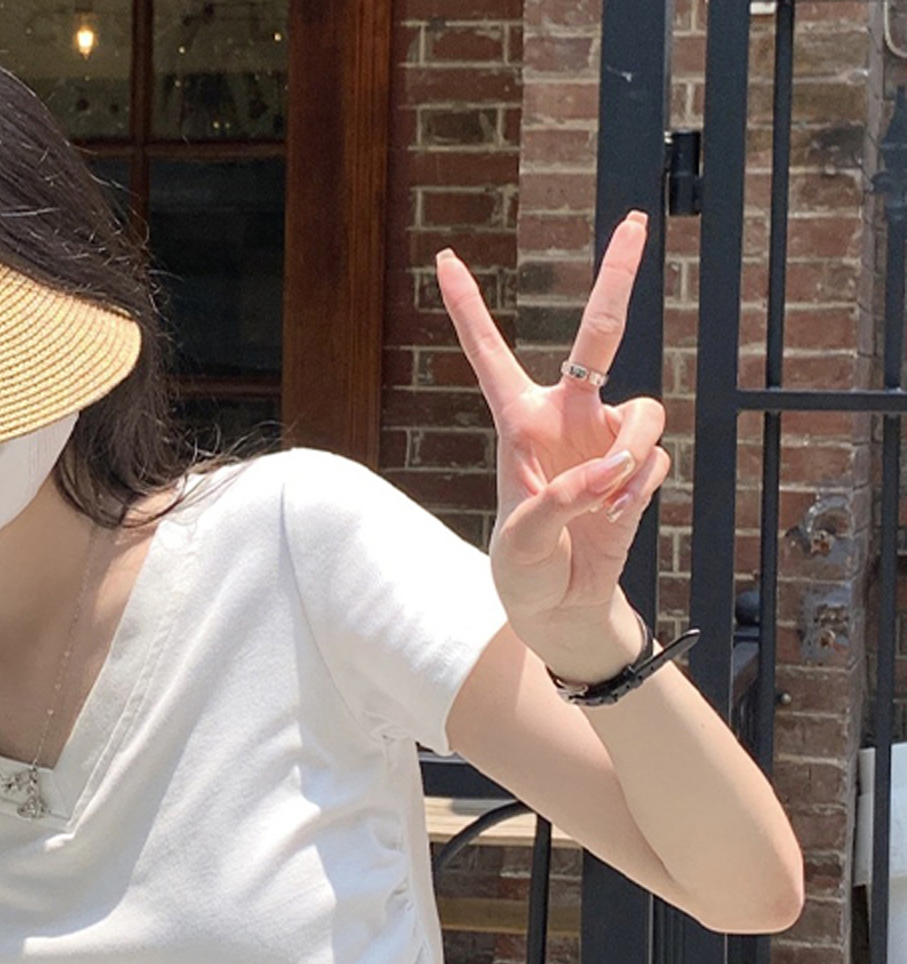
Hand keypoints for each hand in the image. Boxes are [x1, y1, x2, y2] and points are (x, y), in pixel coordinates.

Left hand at [435, 209, 670, 683]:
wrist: (560, 602)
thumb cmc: (523, 569)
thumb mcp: (518, 542)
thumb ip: (556, 504)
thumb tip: (607, 469)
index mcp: (518, 423)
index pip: (489, 354)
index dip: (468, 307)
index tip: (446, 258)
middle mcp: (565, 418)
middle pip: (598, 336)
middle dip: (618, 278)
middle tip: (636, 222)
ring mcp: (606, 438)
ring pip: (645, 409)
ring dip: (631, 450)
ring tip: (605, 495)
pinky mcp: (638, 467)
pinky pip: (655, 459)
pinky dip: (639, 489)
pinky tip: (615, 514)